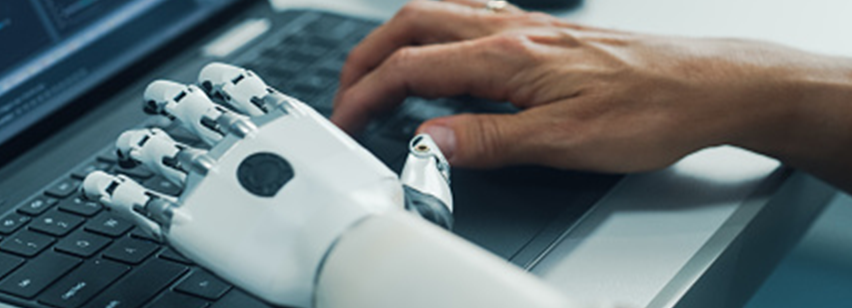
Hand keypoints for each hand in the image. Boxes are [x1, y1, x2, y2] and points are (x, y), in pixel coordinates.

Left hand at [83, 63, 453, 306]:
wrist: (351, 250)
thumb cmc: (376, 222)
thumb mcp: (395, 180)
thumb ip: (402, 162)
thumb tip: (430, 152)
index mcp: (280, 121)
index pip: (236, 85)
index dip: (219, 84)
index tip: (210, 85)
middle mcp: (237, 137)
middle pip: (184, 104)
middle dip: (169, 102)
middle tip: (161, 105)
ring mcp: (206, 172)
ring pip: (151, 143)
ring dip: (137, 142)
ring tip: (129, 146)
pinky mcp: (183, 216)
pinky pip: (129, 194)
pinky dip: (108, 187)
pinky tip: (99, 185)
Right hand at [333, 0, 851, 179]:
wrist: (708, 85)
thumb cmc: (650, 110)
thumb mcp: (563, 142)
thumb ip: (487, 140)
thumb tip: (426, 142)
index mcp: (507, 56)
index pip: (410, 67)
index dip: (365, 95)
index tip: (345, 122)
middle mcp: (510, 29)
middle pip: (410, 26)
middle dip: (365, 60)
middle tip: (345, 96)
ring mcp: (525, 26)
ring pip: (436, 14)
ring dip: (394, 42)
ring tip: (377, 76)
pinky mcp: (542, 34)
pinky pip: (469, 16)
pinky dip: (434, 33)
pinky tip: (442, 55)